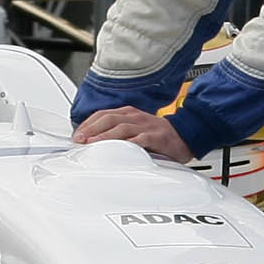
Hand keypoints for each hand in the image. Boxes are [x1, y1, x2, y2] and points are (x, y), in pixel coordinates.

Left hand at [73, 105, 189, 160]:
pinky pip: (139, 139)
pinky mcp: (155, 137)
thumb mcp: (135, 129)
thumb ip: (118, 133)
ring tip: (92, 143)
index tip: (77, 134)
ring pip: (120, 127)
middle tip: (79, 139)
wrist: (186, 134)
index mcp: (129, 113)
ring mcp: (145, 126)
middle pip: (108, 118)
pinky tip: (117, 150)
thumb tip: (94, 142)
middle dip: (91, 129)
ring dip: (104, 136)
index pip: (103, 114)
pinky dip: (126, 144)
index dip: (88, 124)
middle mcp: (135, 117)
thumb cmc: (158, 135)